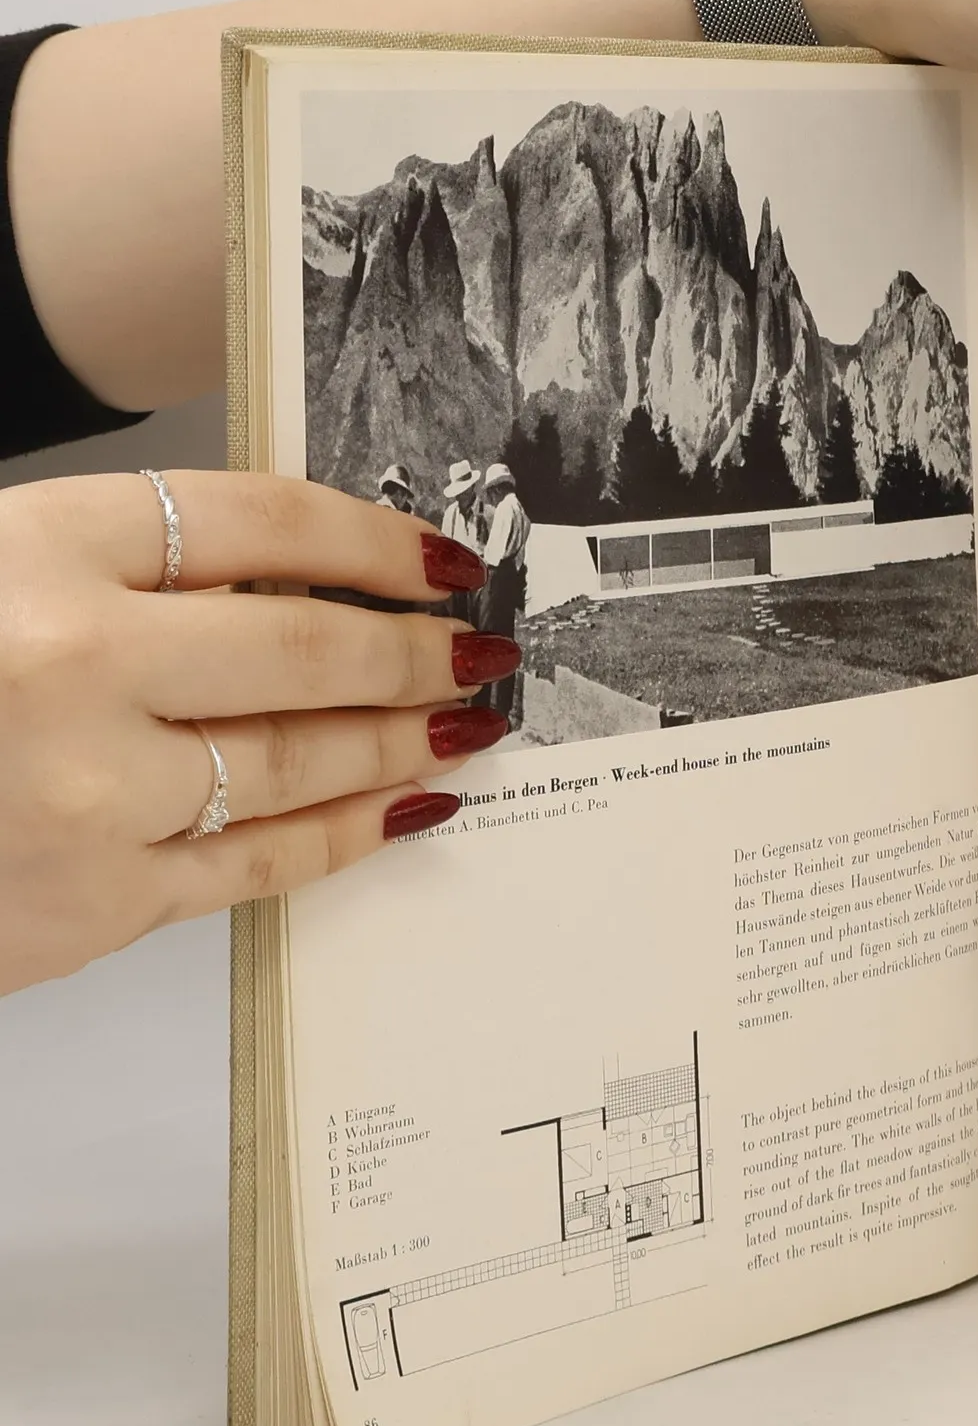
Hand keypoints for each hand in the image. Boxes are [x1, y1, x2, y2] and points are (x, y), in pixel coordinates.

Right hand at [0, 472, 518, 995]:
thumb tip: (290, 586)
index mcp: (35, 553)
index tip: (442, 559)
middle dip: (417, 652)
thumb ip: (116, 568)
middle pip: (307, 651)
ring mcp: (92, 794)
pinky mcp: (98, 901)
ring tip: (470, 723)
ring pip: (301, 760)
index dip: (373, 540)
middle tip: (485, 651)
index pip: (260, 523)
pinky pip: (264, 863)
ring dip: (405, 740)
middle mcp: (75, 666)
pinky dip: (353, 832)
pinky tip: (413, 808)